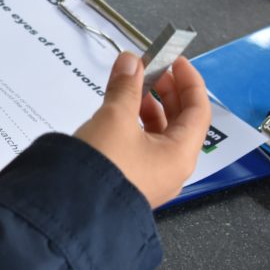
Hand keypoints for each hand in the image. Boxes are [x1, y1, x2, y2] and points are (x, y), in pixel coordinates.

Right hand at [74, 52, 211, 207]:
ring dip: (149, 107)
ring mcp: (152, 178)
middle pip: (181, 122)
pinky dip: (136, 126)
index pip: (198, 110)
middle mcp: (172, 170)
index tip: (175, 60)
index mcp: (180, 155)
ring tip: (131, 89)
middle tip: (150, 70)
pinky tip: (119, 115)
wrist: (70, 209)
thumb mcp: (114, 118)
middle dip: (166, 92)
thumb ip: (125, 86)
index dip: (188, 80)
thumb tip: (130, 62)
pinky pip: (143, 148)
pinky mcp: (132, 181)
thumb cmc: (101, 167)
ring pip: (160, 135)